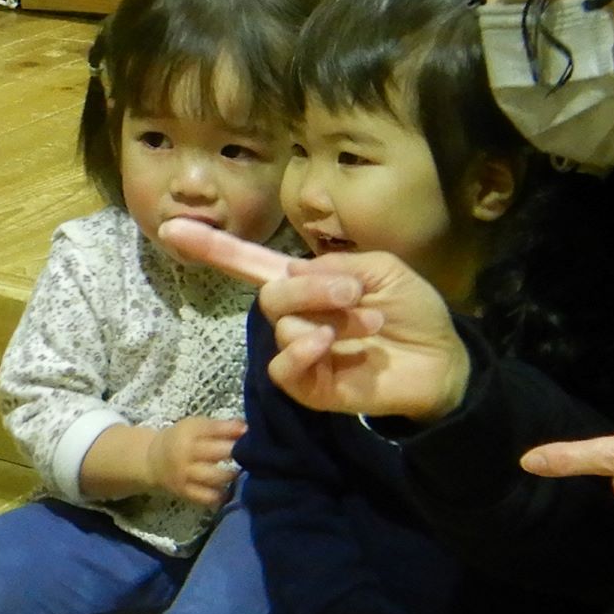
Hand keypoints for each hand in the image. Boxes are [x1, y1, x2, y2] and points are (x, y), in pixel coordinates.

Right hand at [148, 416, 243, 509]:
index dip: (234, 430)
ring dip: (231, 475)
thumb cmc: (180, 440)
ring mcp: (184, 474)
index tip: (249, 432)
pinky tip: (227, 490)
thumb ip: (219, 427)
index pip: (213, 429)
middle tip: (250, 454)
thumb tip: (247, 428)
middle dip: (237, 453)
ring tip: (239, 472)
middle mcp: (185, 453)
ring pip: (214, 477)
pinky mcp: (184, 492)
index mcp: (188, 432)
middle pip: (216, 453)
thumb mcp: (195, 426)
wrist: (151, 460)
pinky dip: (220, 495)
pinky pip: (206, 497)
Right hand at [161, 222, 471, 423]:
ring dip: (327, 316)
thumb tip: (293, 272)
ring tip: (370, 322)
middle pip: (269, 294)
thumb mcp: (380, 269)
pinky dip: (303, 349)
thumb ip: (334, 265)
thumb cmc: (414, 311)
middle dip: (309, 287)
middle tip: (353, 292)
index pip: (248, 262)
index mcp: (307, 283)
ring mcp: (300, 352)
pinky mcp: (308, 386)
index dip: (212, 246)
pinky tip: (330, 344)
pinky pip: (283, 366)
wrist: (442, 361)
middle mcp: (296, 315)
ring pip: (282, 324)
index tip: (171, 227)